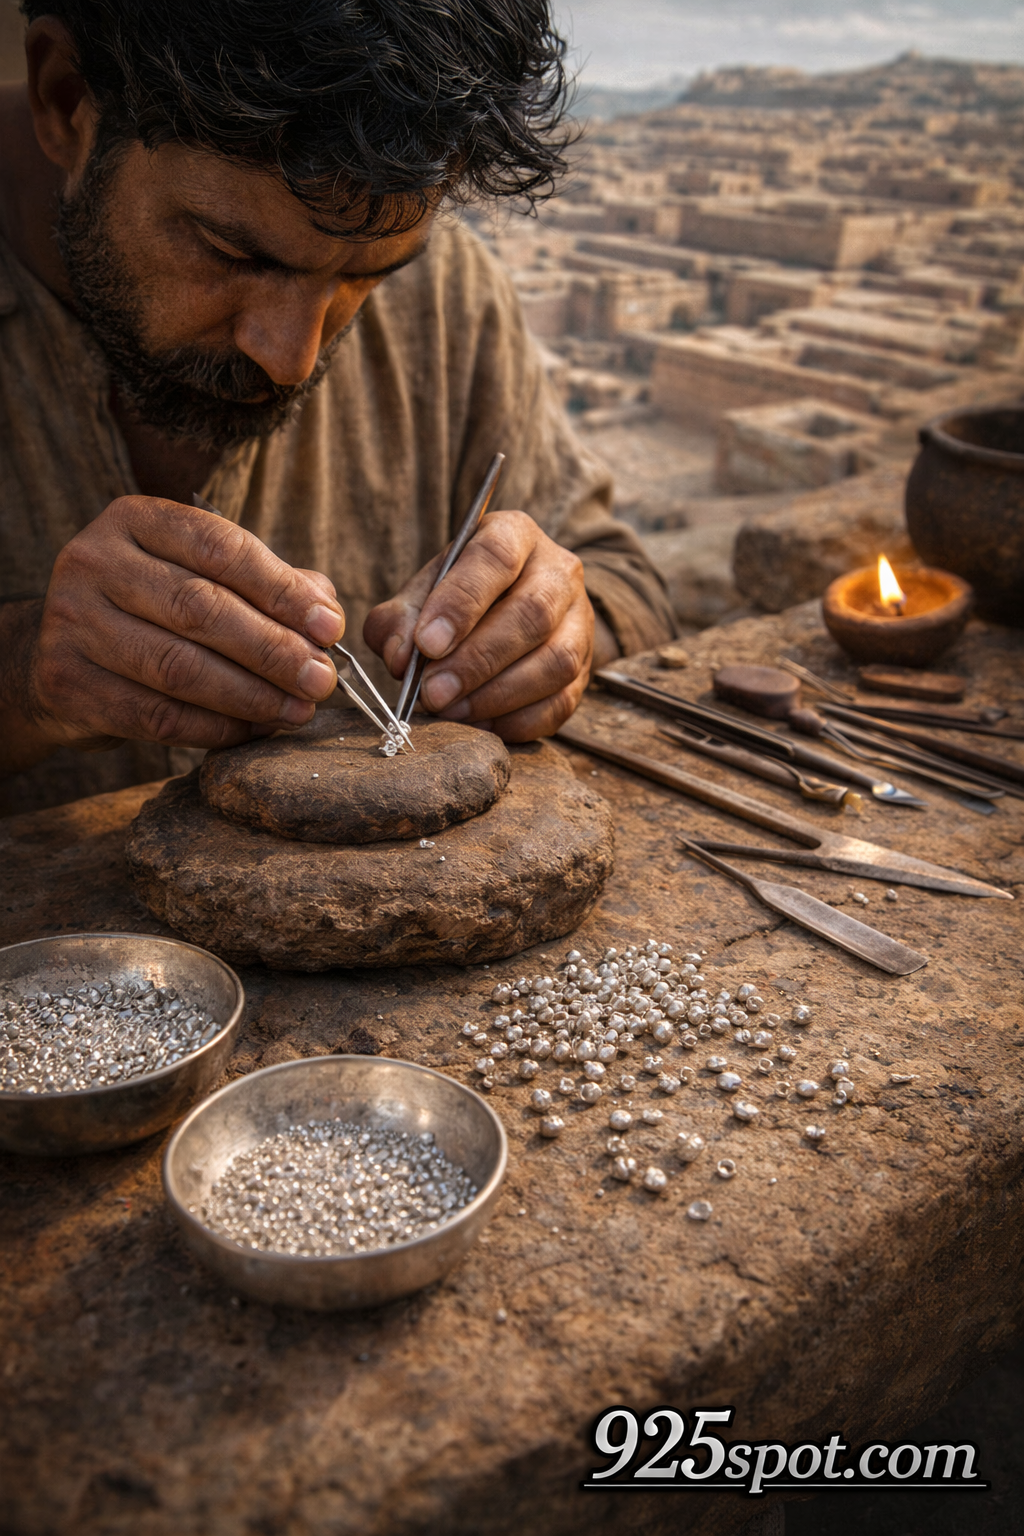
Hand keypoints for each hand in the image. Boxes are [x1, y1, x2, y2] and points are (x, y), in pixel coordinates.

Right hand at [8, 496, 344, 757]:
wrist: (61, 655)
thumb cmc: (152, 611)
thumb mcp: (201, 576)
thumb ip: (266, 585)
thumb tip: (325, 611)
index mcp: (134, 520)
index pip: (219, 547)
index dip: (281, 590)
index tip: (330, 628)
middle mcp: (93, 561)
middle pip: (200, 608)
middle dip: (273, 650)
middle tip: (322, 680)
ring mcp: (71, 622)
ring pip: (178, 667)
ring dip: (251, 696)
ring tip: (298, 711)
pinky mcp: (66, 682)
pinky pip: (155, 715)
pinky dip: (215, 728)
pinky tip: (254, 730)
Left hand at [364, 511, 603, 740]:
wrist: (508, 609)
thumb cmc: (458, 597)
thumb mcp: (422, 593)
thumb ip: (399, 620)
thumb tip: (401, 658)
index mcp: (514, 535)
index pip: (496, 558)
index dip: (461, 603)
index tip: (428, 644)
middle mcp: (558, 572)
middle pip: (532, 614)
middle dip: (477, 660)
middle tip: (434, 692)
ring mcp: (579, 621)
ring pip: (555, 661)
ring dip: (498, 695)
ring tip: (452, 710)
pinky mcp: (584, 668)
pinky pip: (562, 701)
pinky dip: (518, 720)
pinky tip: (481, 724)